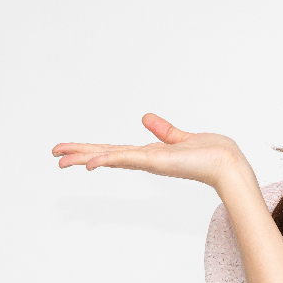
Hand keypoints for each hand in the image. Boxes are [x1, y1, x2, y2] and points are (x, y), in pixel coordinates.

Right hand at [51, 113, 248, 188]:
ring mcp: (150, 162)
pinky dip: (109, 159)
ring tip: (62, 160)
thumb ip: (163, 130)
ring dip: (86, 158)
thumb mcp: (182, 137)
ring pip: (111, 157)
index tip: (70, 150)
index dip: (91, 149)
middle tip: (54, 156)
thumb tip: (145, 118)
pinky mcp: (157, 162)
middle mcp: (146, 159)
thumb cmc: (212, 153)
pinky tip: (92, 161)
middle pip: (106, 154)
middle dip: (80, 155)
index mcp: (149, 153)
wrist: (228, 164)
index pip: (114, 149)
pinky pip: (128, 159)